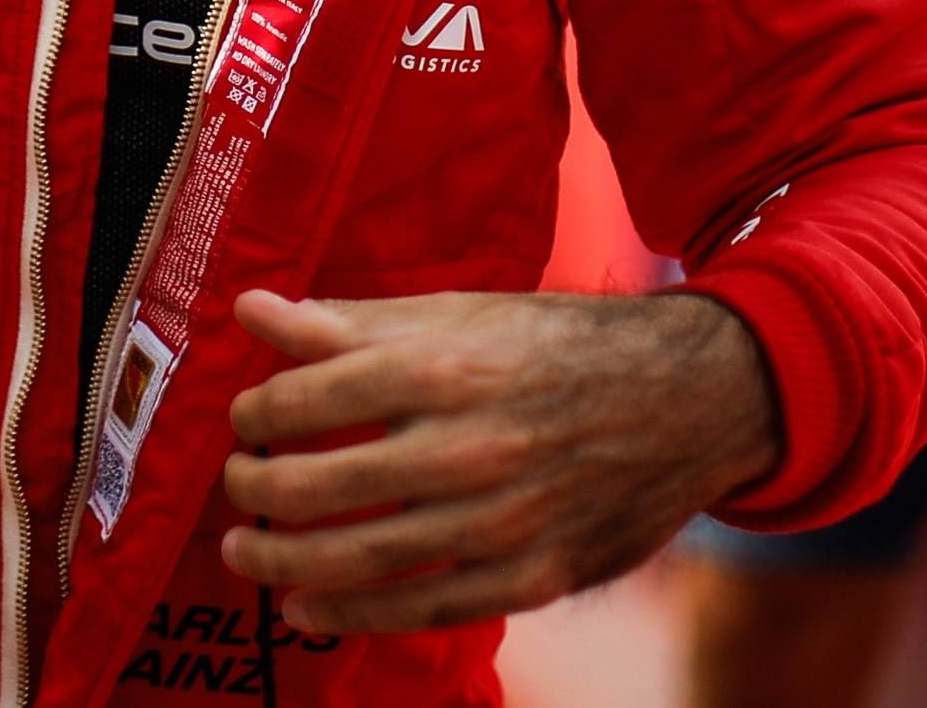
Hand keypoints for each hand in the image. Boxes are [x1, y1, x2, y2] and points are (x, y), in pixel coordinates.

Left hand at [218, 288, 778, 635]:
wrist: (688, 397)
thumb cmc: (558, 346)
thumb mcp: (456, 313)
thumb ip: (350, 322)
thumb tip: (253, 311)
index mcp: (441, 368)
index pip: (308, 398)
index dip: (259, 410)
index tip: (248, 416)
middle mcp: (467, 447)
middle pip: (322, 486)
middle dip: (257, 489)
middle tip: (239, 482)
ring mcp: (502, 520)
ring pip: (362, 558)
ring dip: (285, 561)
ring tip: (246, 552)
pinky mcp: (533, 575)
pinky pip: (425, 609)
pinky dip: (355, 615)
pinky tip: (309, 608)